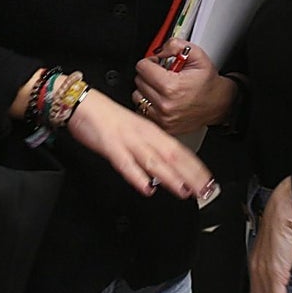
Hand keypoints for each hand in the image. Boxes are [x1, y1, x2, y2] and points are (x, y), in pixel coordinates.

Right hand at [65, 86, 215, 201]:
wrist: (82, 101)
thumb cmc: (107, 117)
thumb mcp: (135, 130)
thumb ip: (150, 148)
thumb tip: (166, 168)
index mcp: (151, 131)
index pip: (180, 150)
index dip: (196, 167)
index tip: (209, 182)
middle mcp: (144, 135)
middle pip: (173, 156)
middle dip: (191, 175)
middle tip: (205, 191)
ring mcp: (128, 140)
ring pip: (154, 160)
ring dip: (170, 177)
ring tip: (184, 190)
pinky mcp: (110, 145)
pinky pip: (126, 163)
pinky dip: (137, 176)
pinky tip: (146, 188)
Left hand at [133, 40, 233, 134]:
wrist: (219, 103)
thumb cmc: (207, 82)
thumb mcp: (197, 55)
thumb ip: (175, 45)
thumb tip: (158, 51)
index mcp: (171, 87)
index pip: (142, 67)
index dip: (150, 61)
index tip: (158, 64)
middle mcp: (165, 105)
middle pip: (138, 81)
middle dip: (149, 75)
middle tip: (163, 75)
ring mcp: (163, 118)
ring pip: (137, 97)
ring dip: (146, 90)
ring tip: (162, 87)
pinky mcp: (163, 126)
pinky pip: (143, 111)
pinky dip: (149, 104)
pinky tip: (161, 99)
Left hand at [250, 177, 291, 292]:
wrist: (289, 204)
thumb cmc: (285, 219)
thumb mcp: (280, 243)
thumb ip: (280, 261)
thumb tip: (285, 273)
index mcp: (256, 259)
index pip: (256, 290)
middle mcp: (258, 264)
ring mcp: (265, 265)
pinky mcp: (276, 266)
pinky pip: (274, 290)